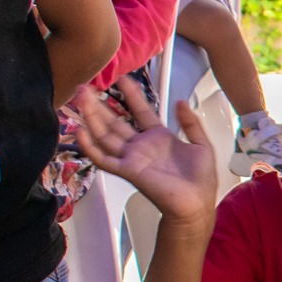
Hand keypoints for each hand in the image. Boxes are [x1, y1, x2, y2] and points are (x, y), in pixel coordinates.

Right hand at [72, 81, 216, 222]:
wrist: (197, 204)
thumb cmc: (200, 179)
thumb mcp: (202, 145)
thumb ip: (190, 124)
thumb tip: (180, 101)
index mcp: (159, 138)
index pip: (141, 111)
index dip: (131, 95)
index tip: (122, 78)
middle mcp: (141, 146)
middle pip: (115, 121)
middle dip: (99, 104)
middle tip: (86, 86)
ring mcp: (132, 158)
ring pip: (104, 135)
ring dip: (91, 117)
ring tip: (80, 98)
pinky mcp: (127, 171)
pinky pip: (103, 159)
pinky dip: (90, 147)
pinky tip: (80, 131)